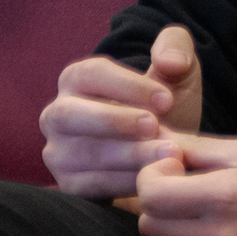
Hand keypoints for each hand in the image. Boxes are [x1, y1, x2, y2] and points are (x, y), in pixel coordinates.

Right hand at [39, 25, 202, 197]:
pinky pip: (90, 186)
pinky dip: (124, 182)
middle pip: (70, 114)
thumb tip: (170, 61)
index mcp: (77, 78)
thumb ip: (177, 48)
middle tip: (154, 126)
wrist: (165, 158)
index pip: (92, 74)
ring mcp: (59, 153)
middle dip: (114, 120)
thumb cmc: (166, 110)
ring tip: (168, 153)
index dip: (128, 86)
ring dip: (128, 155)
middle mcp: (58, 114)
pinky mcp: (70, 186)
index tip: (166, 99)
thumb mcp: (178, 73)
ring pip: (83, 154)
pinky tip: (154, 177)